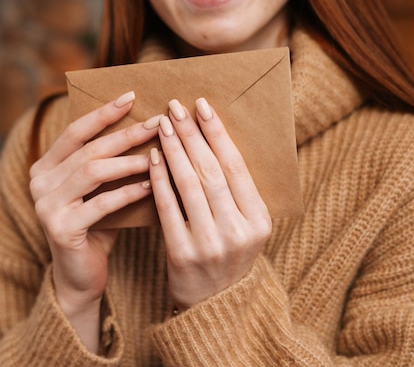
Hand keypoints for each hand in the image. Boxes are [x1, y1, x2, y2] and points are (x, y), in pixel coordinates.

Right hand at [29, 91, 159, 349]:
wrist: (80, 275)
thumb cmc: (98, 226)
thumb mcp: (100, 189)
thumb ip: (109, 163)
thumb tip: (148, 126)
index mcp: (46, 166)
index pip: (76, 131)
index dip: (103, 113)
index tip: (132, 96)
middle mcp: (40, 182)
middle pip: (88, 149)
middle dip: (126, 134)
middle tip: (157, 123)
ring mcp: (46, 206)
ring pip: (92, 172)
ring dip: (129, 161)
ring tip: (158, 154)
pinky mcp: (60, 229)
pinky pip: (100, 204)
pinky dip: (127, 192)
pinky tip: (151, 185)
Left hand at [149, 98, 271, 310]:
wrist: (214, 306)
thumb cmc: (228, 255)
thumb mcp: (246, 228)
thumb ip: (236, 193)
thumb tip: (213, 140)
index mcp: (260, 220)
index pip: (236, 167)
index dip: (218, 133)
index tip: (202, 106)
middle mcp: (239, 231)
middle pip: (211, 171)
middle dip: (192, 134)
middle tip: (175, 106)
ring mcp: (210, 244)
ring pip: (189, 185)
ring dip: (174, 150)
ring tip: (162, 124)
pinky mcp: (182, 254)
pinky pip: (167, 208)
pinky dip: (158, 179)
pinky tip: (152, 156)